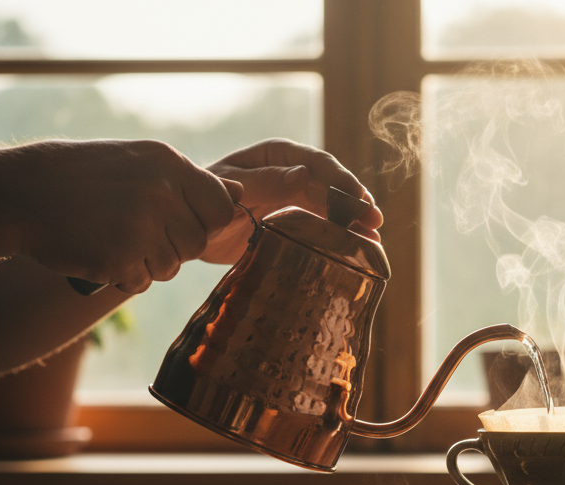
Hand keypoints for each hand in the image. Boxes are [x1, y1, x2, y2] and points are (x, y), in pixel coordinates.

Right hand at [10, 139, 240, 292]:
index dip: (205, 221)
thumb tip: (240, 193)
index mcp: (169, 163)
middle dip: (172, 246)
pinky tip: (98, 251)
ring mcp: (141, 225)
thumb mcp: (139, 163)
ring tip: (112, 237)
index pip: (222, 206)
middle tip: (133, 230)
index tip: (176, 220)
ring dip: (146, 263)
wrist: (19, 192)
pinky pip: (142, 282)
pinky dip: (123, 276)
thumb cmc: (82, 178)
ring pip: (172, 266)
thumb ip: (189, 182)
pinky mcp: (120, 257)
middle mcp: (161, 192)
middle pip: (197, 242)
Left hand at [202, 139, 383, 262]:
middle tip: (374, 223)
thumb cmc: (205, 198)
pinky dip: (340, 235)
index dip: (341, 181)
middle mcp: (291, 172)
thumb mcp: (231, 188)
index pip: (317, 164)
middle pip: (331, 185)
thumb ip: (265, 182)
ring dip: (353, 221)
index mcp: (277, 156)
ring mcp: (295, 196)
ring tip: (373, 240)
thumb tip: (304, 174)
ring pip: (332, 206)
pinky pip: (323, 223)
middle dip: (355, 203)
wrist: (191, 224)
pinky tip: (358, 248)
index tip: (359, 200)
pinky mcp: (295, 219)